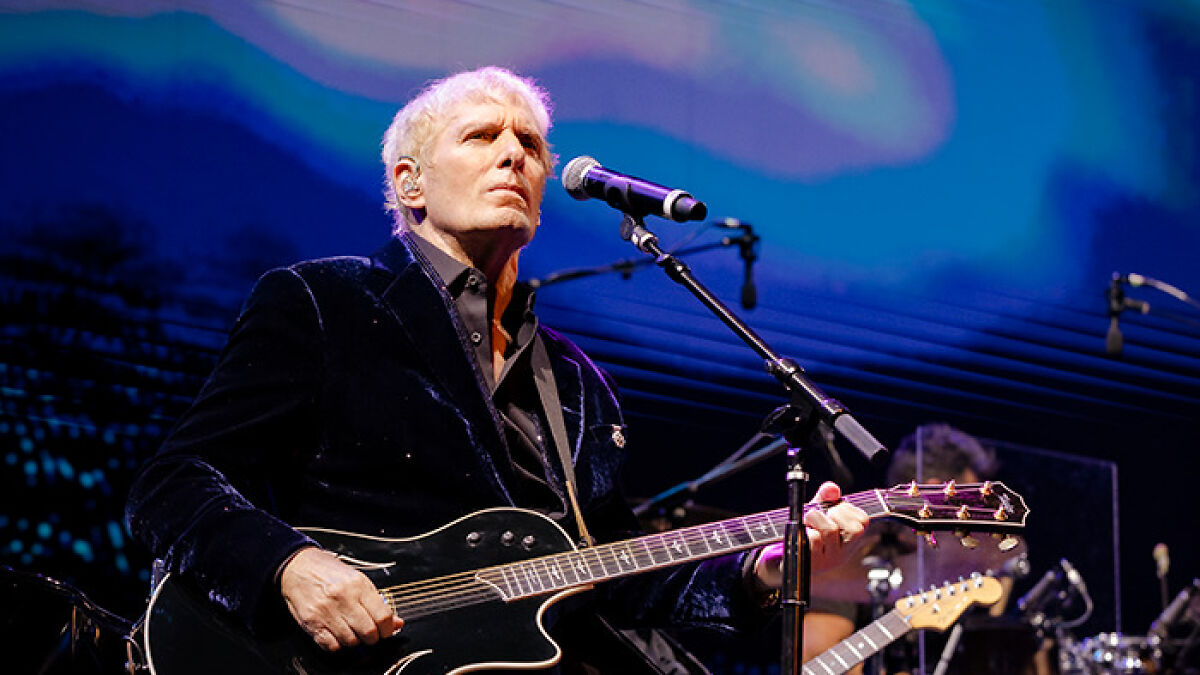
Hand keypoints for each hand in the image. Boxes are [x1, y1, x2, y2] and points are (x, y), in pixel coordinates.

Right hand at [279, 547, 401, 651]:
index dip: (388, 629)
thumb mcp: (357, 580)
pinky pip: (331, 646)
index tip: (386, 631)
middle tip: (369, 634)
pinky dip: (337, 645)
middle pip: (369, 632)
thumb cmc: (328, 572)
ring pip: (351, 641)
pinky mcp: (312, 622)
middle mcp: (343, 598)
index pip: (383, 617)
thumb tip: (396, 623)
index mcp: (358, 585)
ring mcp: (326, 611)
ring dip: (354, 641)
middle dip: (372, 638)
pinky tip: (337, 635)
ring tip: (351, 631)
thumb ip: (377, 602)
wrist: (299, 567)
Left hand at [752, 481, 868, 589]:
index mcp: (851, 540)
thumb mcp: (819, 512)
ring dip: (815, 519)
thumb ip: (826, 498)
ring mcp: (830, 560)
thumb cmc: (809, 532)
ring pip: (830, 530)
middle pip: (854, 529)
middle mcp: (844, 552)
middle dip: (835, 514)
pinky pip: (812, 538)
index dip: (846, 509)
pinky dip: (805, 530)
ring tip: (809, 522)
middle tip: (821, 515)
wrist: (791, 555)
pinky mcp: (814, 563)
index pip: (863, 521)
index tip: (833, 509)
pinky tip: (803, 533)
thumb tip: (831, 487)